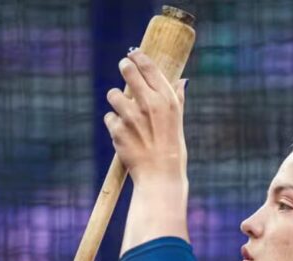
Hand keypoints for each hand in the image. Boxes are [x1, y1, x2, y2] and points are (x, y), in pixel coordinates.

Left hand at [104, 49, 187, 183]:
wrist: (160, 175)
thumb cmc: (173, 149)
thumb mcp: (179, 121)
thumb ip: (177, 99)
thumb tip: (183, 81)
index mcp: (166, 100)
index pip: (149, 67)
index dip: (138, 57)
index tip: (133, 53)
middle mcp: (149, 104)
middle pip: (128, 70)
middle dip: (124, 67)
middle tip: (124, 67)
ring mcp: (131, 116)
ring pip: (114, 94)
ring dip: (117, 100)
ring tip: (125, 112)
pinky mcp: (117, 129)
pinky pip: (109, 117)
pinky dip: (114, 124)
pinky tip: (125, 134)